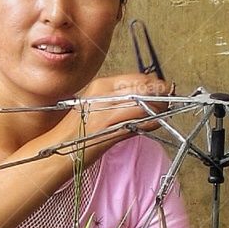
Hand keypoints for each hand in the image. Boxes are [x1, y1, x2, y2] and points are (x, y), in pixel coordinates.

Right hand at [47, 72, 173, 157]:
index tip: (166, 88)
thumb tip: (144, 97)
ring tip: (165, 110)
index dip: (155, 83)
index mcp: (101, 86)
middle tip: (171, 98)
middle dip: (161, 93)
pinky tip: (156, 122)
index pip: (137, 78)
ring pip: (143, 104)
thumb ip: (118, 101)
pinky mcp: (110, 129)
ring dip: (159, 108)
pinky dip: (151, 122)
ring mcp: (107, 112)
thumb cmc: (77, 130)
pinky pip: (138, 122)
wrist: (57, 149)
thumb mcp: (96, 107)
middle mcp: (104, 95)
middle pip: (143, 88)